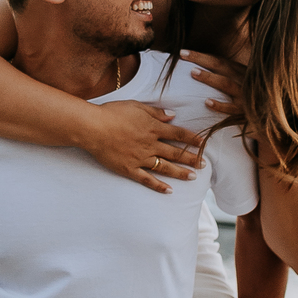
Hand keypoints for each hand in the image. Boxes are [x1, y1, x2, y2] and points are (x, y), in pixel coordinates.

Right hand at [82, 101, 203, 193]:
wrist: (93, 127)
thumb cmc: (112, 113)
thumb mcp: (136, 106)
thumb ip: (155, 112)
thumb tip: (172, 116)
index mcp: (153, 128)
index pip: (178, 134)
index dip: (192, 138)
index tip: (203, 143)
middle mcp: (150, 144)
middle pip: (175, 152)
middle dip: (191, 158)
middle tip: (205, 164)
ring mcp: (140, 158)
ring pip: (165, 167)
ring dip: (180, 172)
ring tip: (193, 177)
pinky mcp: (129, 169)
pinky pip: (147, 179)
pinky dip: (158, 186)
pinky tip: (169, 191)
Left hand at [181, 49, 246, 120]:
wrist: (272, 118)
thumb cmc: (252, 100)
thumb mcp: (243, 83)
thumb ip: (226, 76)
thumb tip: (200, 70)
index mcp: (241, 72)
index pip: (219, 60)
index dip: (201, 55)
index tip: (182, 52)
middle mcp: (243, 80)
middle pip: (220, 66)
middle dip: (201, 59)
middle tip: (183, 54)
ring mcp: (244, 95)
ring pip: (226, 84)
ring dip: (209, 77)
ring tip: (193, 72)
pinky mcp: (245, 112)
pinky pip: (231, 108)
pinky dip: (219, 105)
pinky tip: (207, 102)